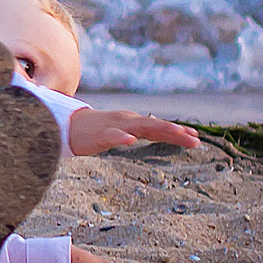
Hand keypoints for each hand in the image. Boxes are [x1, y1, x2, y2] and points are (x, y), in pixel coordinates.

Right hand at [67, 108, 200, 156]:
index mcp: (133, 122)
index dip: (177, 132)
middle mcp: (127, 120)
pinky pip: (112, 136)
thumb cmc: (96, 130)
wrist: (67, 126)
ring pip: (140, 127)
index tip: (196, 138)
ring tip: (177, 133)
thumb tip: (158, 130)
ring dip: (160, 129)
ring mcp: (114, 126)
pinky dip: (121, 137)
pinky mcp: (100, 134)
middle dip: (176, 132)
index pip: (159, 127)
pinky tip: (130, 141)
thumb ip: (139, 130)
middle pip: (155, 126)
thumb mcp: (122, 130)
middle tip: (195, 140)